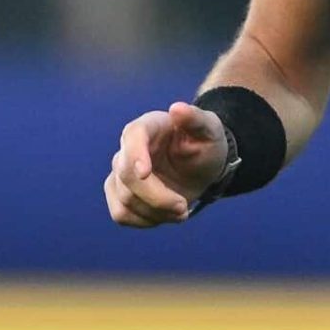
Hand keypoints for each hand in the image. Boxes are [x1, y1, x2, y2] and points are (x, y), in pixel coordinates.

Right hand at [104, 101, 228, 227]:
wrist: (202, 166)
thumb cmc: (205, 143)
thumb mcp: (210, 129)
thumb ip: (196, 118)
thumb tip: (177, 109)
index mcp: (149, 126)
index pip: (133, 136)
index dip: (135, 154)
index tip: (145, 173)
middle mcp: (128, 148)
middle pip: (127, 176)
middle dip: (156, 197)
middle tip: (184, 207)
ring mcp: (120, 172)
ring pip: (125, 200)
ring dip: (156, 212)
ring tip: (182, 210)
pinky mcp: (119, 193)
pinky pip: (121, 214)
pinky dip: (145, 221)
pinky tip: (166, 215)